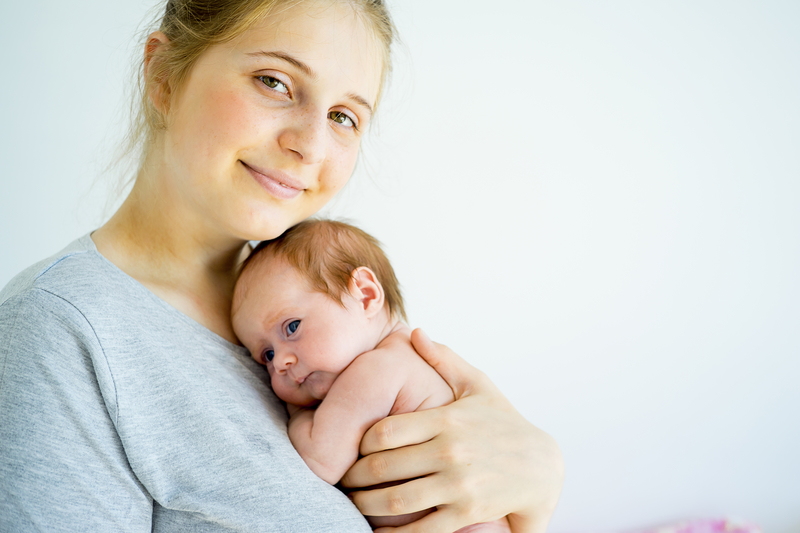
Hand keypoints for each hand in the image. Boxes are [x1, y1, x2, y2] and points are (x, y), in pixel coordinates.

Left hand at [341, 329, 563, 532]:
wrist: (542, 467)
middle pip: (383, 466)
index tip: (352, 446)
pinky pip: (421, 530)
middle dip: (354, 475)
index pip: (385, 430)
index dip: (360, 441)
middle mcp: (449, 451)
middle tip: (341, 478)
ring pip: (396, 499)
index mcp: (446, 419)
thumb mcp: (478, 385)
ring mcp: (458, 485)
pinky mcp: (465, 512)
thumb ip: (444, 360)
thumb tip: (415, 332)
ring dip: (365, 505)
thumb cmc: (504, 422)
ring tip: (353, 503)